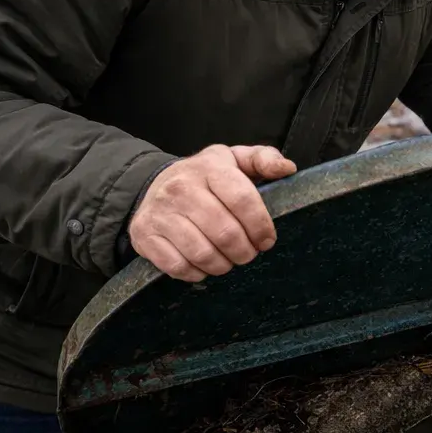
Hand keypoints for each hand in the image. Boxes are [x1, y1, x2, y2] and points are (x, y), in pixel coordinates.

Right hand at [128, 144, 296, 281]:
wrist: (155, 184)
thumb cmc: (206, 177)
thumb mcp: (235, 159)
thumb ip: (264, 159)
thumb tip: (287, 168)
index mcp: (209, 167)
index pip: (242, 199)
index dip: (260, 226)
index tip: (267, 240)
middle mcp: (181, 187)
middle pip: (225, 232)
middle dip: (244, 251)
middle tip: (248, 253)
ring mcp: (159, 212)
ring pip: (202, 253)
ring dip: (223, 265)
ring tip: (229, 260)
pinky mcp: (144, 234)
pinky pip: (177, 266)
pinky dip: (196, 273)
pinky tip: (204, 265)